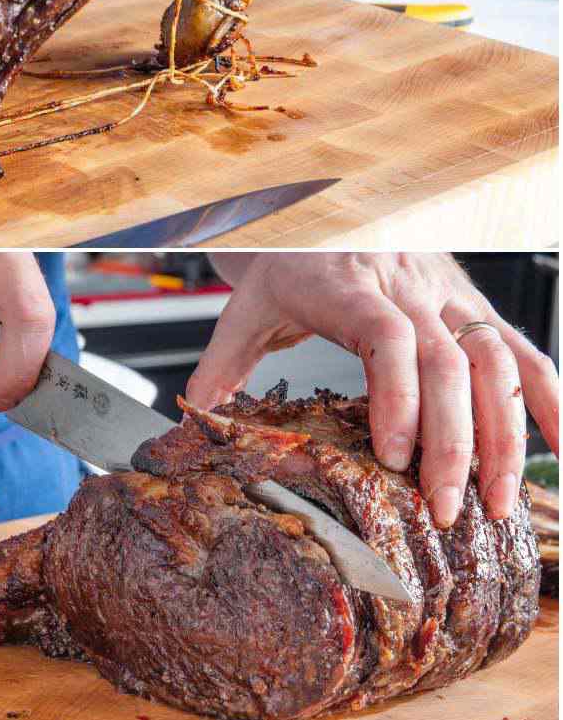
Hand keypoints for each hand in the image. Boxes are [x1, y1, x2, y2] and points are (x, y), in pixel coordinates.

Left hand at [189, 254, 558, 527]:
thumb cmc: (279, 265)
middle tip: (446, 508)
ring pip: (494, 361)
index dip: (398, 398)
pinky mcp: (469, 302)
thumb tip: (193, 417)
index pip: (385, 337)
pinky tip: (558, 451)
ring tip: (498, 502)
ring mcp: (444, 293)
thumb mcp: (242, 308)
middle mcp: (404, 286)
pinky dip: (548, 400)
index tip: (392, 456)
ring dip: (503, 436)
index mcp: (342, 285)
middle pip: (448, 362)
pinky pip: (521, 351)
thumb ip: (220, 364)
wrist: (311, 211)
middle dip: (454, 443)